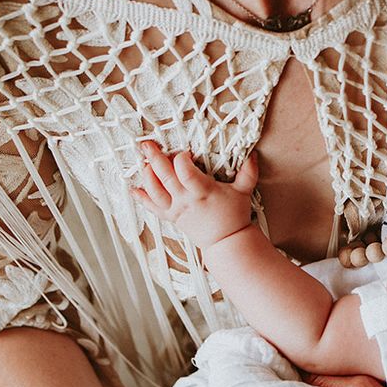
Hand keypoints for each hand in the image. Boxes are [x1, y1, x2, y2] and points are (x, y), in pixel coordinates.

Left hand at [131, 142, 257, 247]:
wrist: (226, 241)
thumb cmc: (234, 216)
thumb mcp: (244, 191)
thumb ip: (248, 172)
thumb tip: (253, 154)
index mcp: (202, 192)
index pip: (185, 173)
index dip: (181, 160)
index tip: (186, 153)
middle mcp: (185, 200)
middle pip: (164, 177)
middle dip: (154, 159)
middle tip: (146, 145)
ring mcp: (176, 209)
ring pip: (154, 191)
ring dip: (146, 176)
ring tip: (144, 162)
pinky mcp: (171, 217)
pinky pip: (152, 208)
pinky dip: (141, 199)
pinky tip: (133, 189)